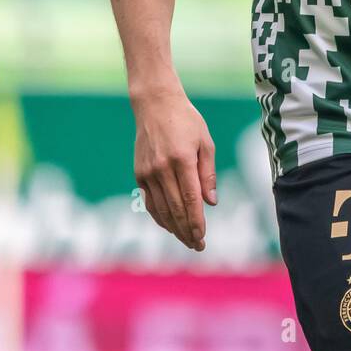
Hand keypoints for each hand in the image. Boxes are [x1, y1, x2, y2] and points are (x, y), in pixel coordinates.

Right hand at [132, 86, 216, 250]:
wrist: (155, 105)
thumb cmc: (186, 121)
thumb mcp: (205, 142)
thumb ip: (207, 174)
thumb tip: (210, 203)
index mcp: (182, 160)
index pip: (190, 199)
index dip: (196, 222)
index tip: (202, 238)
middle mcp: (162, 169)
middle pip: (175, 209)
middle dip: (187, 231)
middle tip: (198, 246)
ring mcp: (148, 172)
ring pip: (161, 209)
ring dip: (174, 228)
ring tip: (186, 240)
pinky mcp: (139, 174)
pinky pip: (150, 202)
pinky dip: (160, 217)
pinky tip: (170, 226)